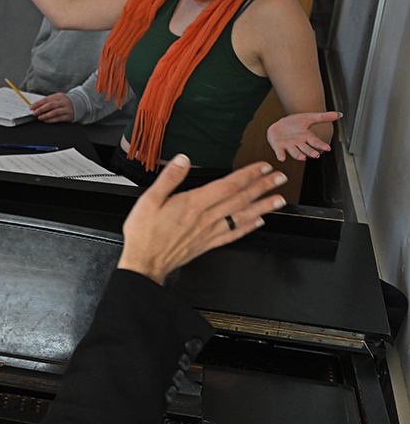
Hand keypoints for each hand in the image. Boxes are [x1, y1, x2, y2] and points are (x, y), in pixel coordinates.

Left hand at [31, 93, 73, 122]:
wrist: (79, 104)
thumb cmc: (64, 102)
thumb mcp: (57, 99)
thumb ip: (48, 102)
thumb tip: (36, 107)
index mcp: (58, 96)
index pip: (46, 99)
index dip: (37, 104)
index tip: (31, 107)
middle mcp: (63, 102)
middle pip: (50, 105)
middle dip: (41, 109)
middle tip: (35, 113)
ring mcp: (66, 109)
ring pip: (55, 112)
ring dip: (45, 115)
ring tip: (40, 117)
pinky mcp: (68, 116)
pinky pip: (59, 118)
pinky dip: (51, 120)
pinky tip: (46, 120)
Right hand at [118, 156, 287, 284]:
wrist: (144, 263)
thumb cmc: (144, 234)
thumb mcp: (149, 200)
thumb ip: (168, 178)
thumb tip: (183, 160)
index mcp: (193, 204)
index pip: (228, 185)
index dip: (248, 175)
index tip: (263, 167)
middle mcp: (206, 218)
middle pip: (240, 199)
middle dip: (263, 187)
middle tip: (280, 178)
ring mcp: (209, 233)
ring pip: (242, 216)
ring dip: (263, 207)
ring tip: (279, 199)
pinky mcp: (207, 244)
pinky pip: (233, 234)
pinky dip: (248, 227)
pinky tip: (258, 223)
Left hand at [267, 110, 337, 161]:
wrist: (279, 124)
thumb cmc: (295, 123)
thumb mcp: (309, 117)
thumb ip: (323, 117)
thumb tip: (339, 114)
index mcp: (307, 136)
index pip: (316, 141)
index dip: (321, 145)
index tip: (327, 148)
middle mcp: (299, 143)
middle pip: (306, 148)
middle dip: (310, 152)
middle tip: (315, 155)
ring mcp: (289, 145)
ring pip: (294, 152)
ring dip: (298, 155)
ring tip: (302, 158)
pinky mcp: (278, 146)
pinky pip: (280, 152)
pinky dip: (281, 155)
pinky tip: (282, 158)